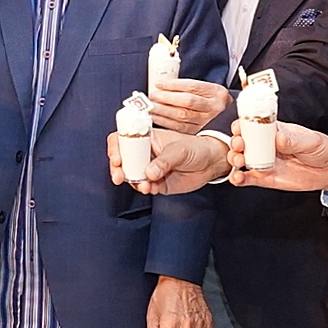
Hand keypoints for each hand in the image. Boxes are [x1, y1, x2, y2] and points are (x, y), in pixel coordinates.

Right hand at [108, 129, 228, 194]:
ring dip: (132, 182)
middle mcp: (145, 153)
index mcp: (147, 138)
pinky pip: (144, 187)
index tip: (117, 159)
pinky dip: (144, 189)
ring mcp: (149, 168)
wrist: (211, 163)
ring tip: (143, 185)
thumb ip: (164, 161)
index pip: (123, 139)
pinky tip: (150, 188)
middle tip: (119, 177)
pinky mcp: (156, 183)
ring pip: (131, 175)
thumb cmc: (197, 148)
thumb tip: (149, 173)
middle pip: (122, 159)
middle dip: (117, 169)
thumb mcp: (180, 150)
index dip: (116, 148)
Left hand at [148, 77, 229, 134]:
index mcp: (216, 92)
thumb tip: (163, 87)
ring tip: (151, 107)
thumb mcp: (209, 91)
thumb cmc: (213, 102)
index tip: (159, 84)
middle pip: (187, 101)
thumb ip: (190, 88)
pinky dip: (166, 122)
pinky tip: (156, 118)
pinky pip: (181, 128)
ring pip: (183, 115)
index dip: (173, 85)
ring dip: (163, 111)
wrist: (230, 119)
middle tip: (152, 96)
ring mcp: (209, 121)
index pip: (192, 86)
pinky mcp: (201, 133)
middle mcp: (215, 106)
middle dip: (166, 98)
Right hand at [228, 121, 327, 195]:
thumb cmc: (321, 149)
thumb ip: (294, 140)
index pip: (253, 125)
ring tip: (239, 160)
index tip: (239, 127)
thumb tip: (279, 138)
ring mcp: (264, 162)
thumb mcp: (311, 140)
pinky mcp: (266, 178)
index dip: (243, 125)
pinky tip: (238, 178)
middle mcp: (266, 146)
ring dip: (235, 159)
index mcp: (274, 131)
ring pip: (242, 159)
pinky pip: (248, 179)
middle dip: (236, 142)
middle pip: (243, 142)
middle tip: (240, 145)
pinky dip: (239, 179)